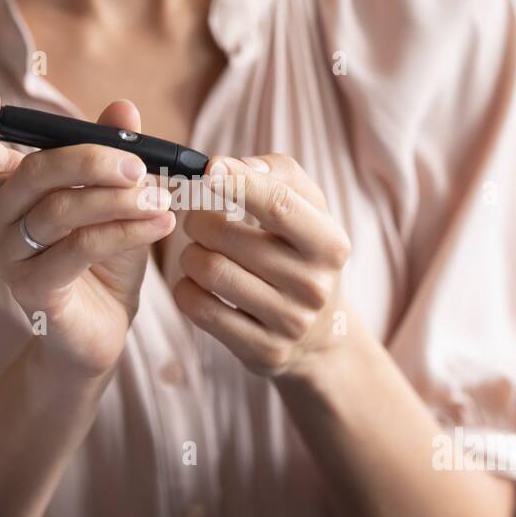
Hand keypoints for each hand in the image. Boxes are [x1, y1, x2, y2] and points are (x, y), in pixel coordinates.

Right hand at [0, 87, 175, 375]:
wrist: (105, 326)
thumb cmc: (105, 256)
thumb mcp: (115, 198)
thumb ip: (114, 153)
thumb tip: (123, 108)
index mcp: (7, 186)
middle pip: (32, 172)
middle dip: (90, 160)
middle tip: (140, 164)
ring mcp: (8, 256)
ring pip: (60, 210)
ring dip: (119, 200)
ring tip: (162, 200)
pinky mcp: (31, 290)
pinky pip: (79, 248)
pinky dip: (125, 230)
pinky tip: (159, 225)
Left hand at [173, 154, 352, 380]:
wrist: (321, 334)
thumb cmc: (303, 254)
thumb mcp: (309, 209)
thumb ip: (275, 173)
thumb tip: (225, 166)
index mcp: (330, 243)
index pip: (278, 204)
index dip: (236, 182)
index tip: (208, 169)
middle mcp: (314, 285)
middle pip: (226, 236)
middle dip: (198, 219)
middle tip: (198, 217)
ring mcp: (289, 323)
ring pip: (208, 270)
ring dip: (190, 253)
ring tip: (200, 250)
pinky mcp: (262, 350)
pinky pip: (198, 308)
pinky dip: (186, 287)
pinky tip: (198, 283)